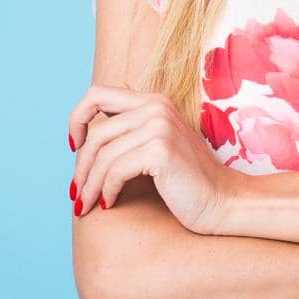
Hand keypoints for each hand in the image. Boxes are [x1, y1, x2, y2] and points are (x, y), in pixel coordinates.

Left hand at [67, 84, 238, 234]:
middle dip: (81, 166)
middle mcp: (156, 106)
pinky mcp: (160, 150)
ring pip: (102, 155)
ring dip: (90, 185)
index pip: (97, 93)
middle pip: (96, 133)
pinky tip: (109, 204)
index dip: (77, 118)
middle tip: (77, 192)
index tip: (75, 146)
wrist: (223, 201)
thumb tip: (80, 145)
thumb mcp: (156, 146)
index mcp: (154, 100)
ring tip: (87, 204)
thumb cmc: (187, 180)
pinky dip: (107, 190)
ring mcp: (159, 126)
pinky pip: (115, 171)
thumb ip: (129, 134)